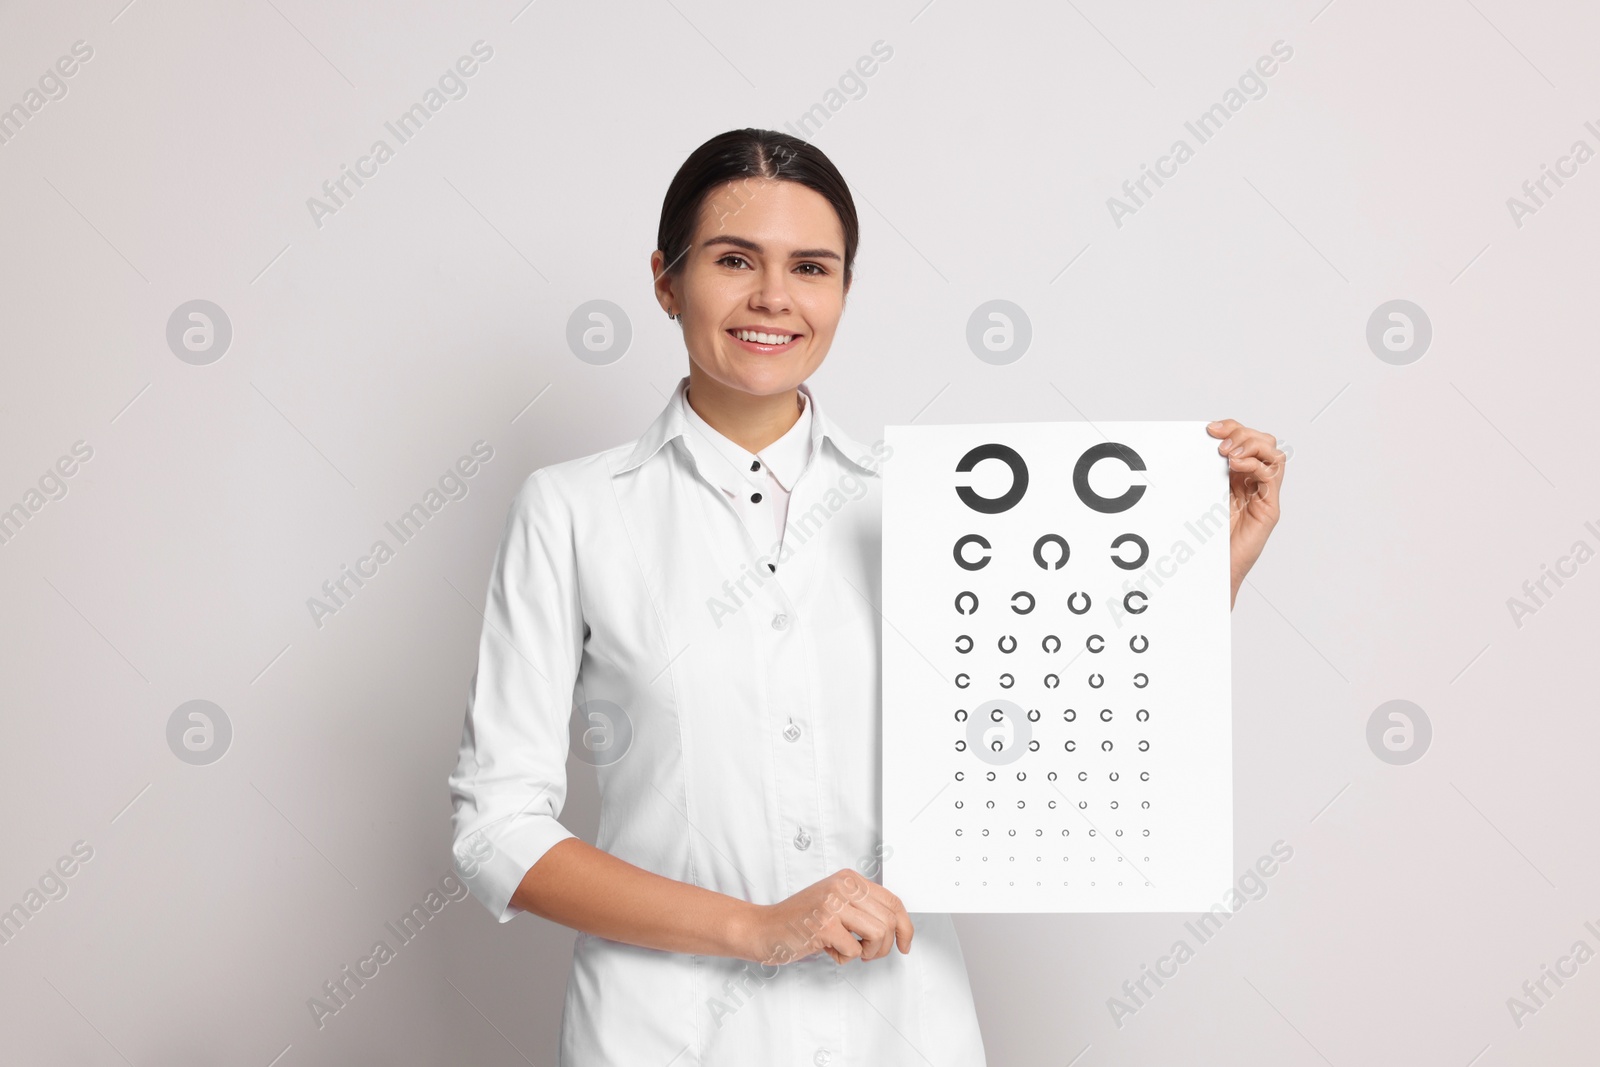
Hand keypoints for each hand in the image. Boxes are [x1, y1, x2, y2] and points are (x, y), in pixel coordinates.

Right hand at [738, 868, 912, 965]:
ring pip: (878, 934)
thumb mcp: (835, 902)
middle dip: (883, 946)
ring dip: (868, 953)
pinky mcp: (824, 925)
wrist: (764, 928)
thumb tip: (898, 927)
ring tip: (849, 951)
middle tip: (866, 953)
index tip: (905, 944)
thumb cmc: (800, 920)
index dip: (905, 927)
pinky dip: (845, 958)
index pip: (893, 901)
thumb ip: (862, 908)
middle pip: (889, 921)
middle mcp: (842, 886)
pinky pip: (855, 950)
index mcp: (849, 878)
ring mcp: (832, 904)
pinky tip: (830, 951)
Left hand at [1206, 419, 1284, 607]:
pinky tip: (1237, 466)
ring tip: (1229, 454)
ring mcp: (1263, 496)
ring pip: (1273, 455)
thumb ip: (1204, 473)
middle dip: (1242, 433)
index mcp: (1237, 477)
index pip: (1245, 441)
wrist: (1211, 572)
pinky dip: (1256, 465)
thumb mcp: (1201, 496)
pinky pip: (1272, 477)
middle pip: (1263, 442)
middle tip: (1220, 443)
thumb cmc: (1205, 539)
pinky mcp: (1269, 510)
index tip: (1210, 429)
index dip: (1231, 428)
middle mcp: (1253, 484)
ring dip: (1251, 446)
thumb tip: (1195, 445)